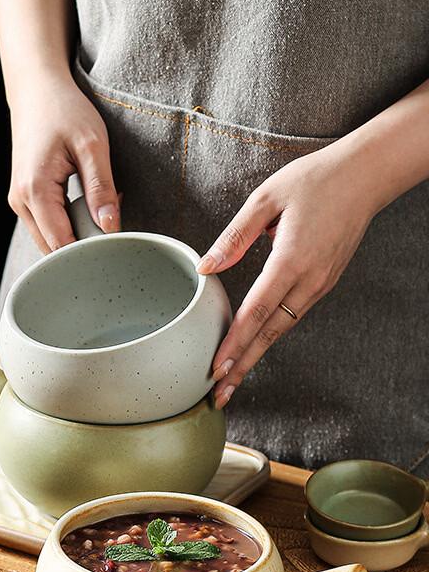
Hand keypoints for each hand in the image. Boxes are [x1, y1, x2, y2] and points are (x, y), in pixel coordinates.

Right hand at [8, 75, 120, 252]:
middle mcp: (20, 202)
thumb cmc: (64, 110)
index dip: (88, 253)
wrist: (36, 91)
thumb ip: (101, 189)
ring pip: (50, 241)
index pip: (61, 245)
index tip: (114, 248)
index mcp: (34, 190)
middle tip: (112, 224)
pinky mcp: (24, 200)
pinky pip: (48, 226)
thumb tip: (109, 228)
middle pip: (54, 249)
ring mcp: (19, 203)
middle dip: (84, 245)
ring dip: (77, 235)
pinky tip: (87, 206)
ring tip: (101, 210)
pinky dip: (69, 224)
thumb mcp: (92, 145)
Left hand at [197, 144, 378, 407]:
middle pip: (269, 334)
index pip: (256, 312)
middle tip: (219, 396)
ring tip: (231, 380)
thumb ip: (234, 237)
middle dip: (242, 367)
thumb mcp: (266, 199)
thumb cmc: (314, 181)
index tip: (216, 369)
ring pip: (281, 329)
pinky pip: (291, 316)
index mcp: (291, 260)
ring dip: (255, 356)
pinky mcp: (323, 282)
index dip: (234, 344)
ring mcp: (319, 284)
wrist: (366, 175)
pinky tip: (253, 348)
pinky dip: (269, 337)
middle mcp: (309, 280)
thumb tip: (205, 268)